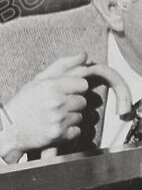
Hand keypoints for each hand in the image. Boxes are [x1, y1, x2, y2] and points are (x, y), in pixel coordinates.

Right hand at [0, 52, 130, 163]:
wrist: (8, 130)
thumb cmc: (25, 102)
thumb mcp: (39, 80)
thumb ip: (64, 65)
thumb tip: (84, 54)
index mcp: (52, 86)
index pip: (84, 84)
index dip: (76, 88)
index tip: (65, 92)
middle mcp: (56, 102)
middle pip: (83, 101)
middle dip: (73, 103)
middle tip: (56, 106)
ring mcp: (58, 119)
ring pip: (80, 116)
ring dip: (70, 117)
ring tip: (54, 116)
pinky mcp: (59, 135)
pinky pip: (77, 130)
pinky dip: (69, 131)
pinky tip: (55, 127)